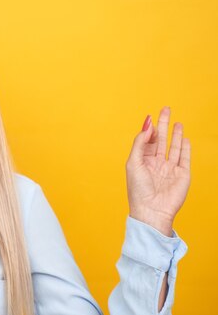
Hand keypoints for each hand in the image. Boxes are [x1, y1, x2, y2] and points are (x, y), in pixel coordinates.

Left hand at [125, 106, 190, 235]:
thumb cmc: (138, 189)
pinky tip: (184, 138)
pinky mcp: (182, 175)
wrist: (152, 210)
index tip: (151, 117)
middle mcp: (156, 163)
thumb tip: (147, 125)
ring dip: (175, 134)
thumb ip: (140, 143)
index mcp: (142, 161)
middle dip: (163, 124)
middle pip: (161, 140)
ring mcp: (169, 168)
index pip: (147, 140)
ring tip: (177, 122)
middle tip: (165, 109)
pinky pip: (184, 158)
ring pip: (173, 147)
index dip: (149, 129)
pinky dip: (185, 147)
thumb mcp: (134, 162)